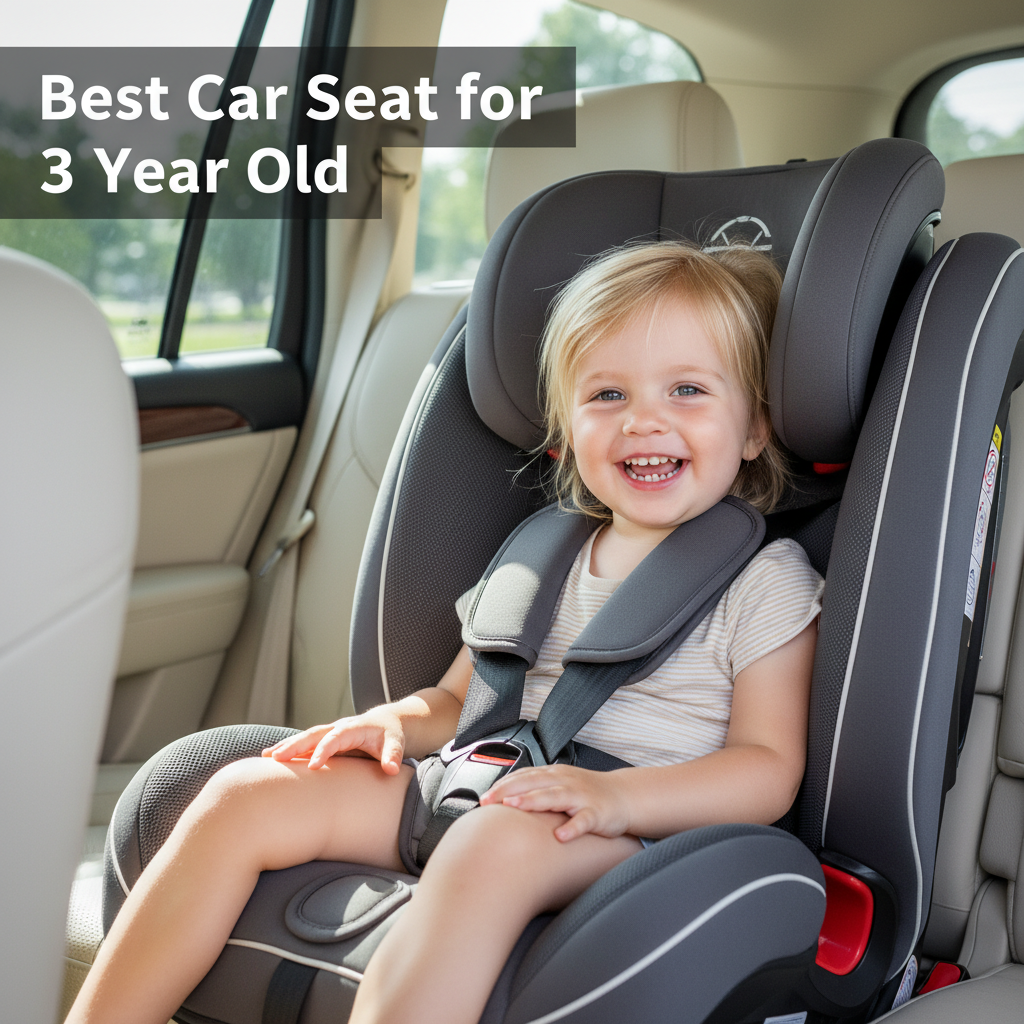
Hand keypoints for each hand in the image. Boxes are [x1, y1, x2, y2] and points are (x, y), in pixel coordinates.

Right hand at [261, 708, 405, 773]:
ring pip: (305, 737)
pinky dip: (289, 748)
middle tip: (276, 758)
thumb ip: (393, 755)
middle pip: (313, 734)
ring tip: (266, 757)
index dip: (324, 751)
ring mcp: (330, 733)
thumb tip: (392, 770)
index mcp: (354, 728)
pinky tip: (271, 758)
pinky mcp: (325, 739)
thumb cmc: (390, 735)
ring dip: (286, 746)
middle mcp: (338, 728)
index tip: (312, 766)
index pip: (336, 738)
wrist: (386, 723)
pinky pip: (305, 743)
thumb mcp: (396, 743)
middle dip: (295, 745)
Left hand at [479, 765, 630, 841]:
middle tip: (488, 801)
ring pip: (554, 797)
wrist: (622, 796)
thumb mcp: (559, 786)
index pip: (523, 776)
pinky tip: (561, 836)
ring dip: (533, 801)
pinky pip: (583, 821)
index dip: (502, 785)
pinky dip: (572, 828)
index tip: (483, 797)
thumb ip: (535, 790)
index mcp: (553, 775)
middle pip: (533, 783)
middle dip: (509, 790)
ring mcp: (581, 797)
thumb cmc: (586, 794)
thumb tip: (503, 800)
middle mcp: (564, 782)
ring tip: (514, 806)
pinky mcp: (597, 813)